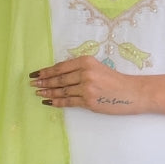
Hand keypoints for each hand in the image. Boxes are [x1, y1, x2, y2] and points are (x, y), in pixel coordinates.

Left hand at [29, 56, 148, 113]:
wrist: (132, 93)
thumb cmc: (115, 80)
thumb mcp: (98, 67)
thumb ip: (80, 69)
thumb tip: (59, 76)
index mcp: (87, 61)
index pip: (61, 67)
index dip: (46, 71)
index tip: (36, 74)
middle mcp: (85, 73)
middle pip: (59, 79)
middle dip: (44, 82)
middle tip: (33, 84)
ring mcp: (87, 88)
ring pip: (62, 90)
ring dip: (48, 92)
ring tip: (38, 93)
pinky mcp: (89, 101)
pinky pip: (69, 102)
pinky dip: (57, 102)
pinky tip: (49, 102)